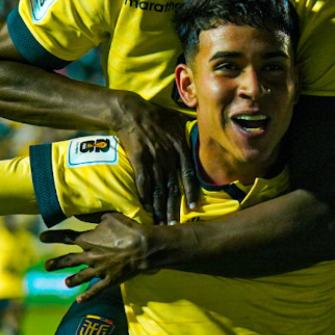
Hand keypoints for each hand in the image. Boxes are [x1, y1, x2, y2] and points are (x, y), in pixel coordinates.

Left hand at [40, 213, 149, 302]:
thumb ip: (90, 216)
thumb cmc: (127, 229)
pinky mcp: (110, 280)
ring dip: (72, 280)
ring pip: (81, 276)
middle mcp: (90, 256)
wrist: (143, 247)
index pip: (66, 237)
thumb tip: (74, 213)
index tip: (41, 236)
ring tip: (65, 283)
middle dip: (57, 263)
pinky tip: (79, 301)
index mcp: (88, 240)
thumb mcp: (108, 216)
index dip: (53, 236)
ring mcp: (99, 270)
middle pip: (70, 260)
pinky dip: (87, 296)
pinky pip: (96, 290)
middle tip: (46, 265)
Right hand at [113, 92, 199, 223]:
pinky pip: (142, 181)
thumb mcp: (177, 118)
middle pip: (173, 186)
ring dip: (160, 207)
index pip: (189, 174)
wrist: (131, 109)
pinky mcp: (138, 158)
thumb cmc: (155, 114)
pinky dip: (144, 196)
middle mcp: (169, 155)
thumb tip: (203, 129)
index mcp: (180, 146)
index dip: (191, 191)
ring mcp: (153, 157)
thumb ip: (189, 129)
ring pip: (158, 188)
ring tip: (160, 222)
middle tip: (174, 225)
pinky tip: (146, 207)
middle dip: (174, 208)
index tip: (193, 207)